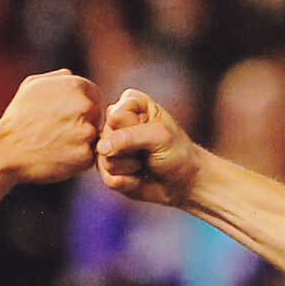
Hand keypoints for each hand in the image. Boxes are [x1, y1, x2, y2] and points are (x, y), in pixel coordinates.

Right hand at [0, 69, 101, 183]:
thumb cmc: (17, 118)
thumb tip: (72, 76)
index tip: (62, 119)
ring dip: (80, 143)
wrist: (5, 150)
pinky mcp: (85, 156)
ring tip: (55, 145)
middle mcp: (87, 107)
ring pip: (94, 138)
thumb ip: (58, 78)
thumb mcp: (32, 85)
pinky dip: (76, 160)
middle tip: (57, 134)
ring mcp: (88, 132)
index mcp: (78, 86)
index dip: (79, 110)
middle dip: (82, 125)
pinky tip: (57, 157)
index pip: (94, 98)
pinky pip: (89, 158)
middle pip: (96, 118)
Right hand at [97, 89, 199, 207]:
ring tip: (144, 163)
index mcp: (131, 104)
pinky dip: (128, 182)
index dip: (133, 128)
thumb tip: (101, 148)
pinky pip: (108, 179)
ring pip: (104, 159)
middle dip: (130, 150)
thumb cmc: (176, 152)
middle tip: (148, 151)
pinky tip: (139, 177)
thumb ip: (129, 136)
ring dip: (130, 167)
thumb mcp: (159, 137)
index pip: (115, 115)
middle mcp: (116, 124)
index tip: (153, 131)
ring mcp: (110, 147)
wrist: (182, 182)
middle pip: (107, 138)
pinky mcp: (108, 169)